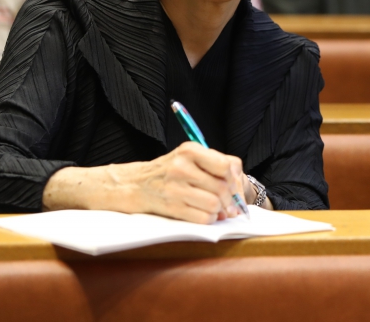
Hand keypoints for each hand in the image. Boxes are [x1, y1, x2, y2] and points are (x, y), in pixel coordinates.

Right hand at [43, 143, 247, 223]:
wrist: (131, 184)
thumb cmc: (166, 172)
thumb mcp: (188, 158)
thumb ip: (213, 164)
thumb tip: (238, 184)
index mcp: (190, 150)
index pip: (229, 165)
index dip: (236, 181)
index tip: (236, 189)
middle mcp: (183, 165)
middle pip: (223, 187)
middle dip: (231, 201)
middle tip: (232, 207)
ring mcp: (175, 186)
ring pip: (214, 204)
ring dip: (219, 211)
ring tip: (214, 210)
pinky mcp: (170, 205)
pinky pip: (202, 217)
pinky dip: (208, 220)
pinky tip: (203, 216)